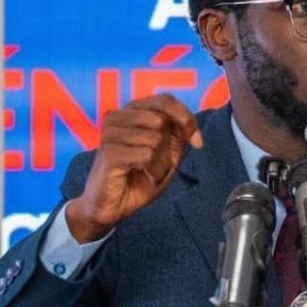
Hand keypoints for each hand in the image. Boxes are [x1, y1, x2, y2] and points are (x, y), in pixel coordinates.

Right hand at [66, 94, 202, 242]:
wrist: (113, 207)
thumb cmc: (139, 178)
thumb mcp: (167, 154)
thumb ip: (178, 135)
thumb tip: (189, 128)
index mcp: (132, 111)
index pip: (166, 100)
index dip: (186, 119)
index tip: (197, 143)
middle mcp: (117, 116)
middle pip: (161, 120)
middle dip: (167, 147)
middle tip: (154, 164)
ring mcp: (110, 132)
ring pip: (155, 139)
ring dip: (157, 162)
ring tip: (142, 171)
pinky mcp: (109, 151)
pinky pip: (146, 155)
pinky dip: (150, 170)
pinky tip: (135, 175)